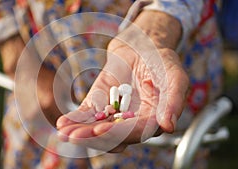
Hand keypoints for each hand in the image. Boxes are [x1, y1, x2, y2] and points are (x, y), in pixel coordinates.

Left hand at [56, 32, 188, 151]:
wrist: (142, 46)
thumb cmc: (162, 61)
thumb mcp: (175, 76)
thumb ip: (174, 100)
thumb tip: (169, 126)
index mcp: (152, 120)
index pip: (134, 132)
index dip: (118, 133)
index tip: (101, 130)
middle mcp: (132, 122)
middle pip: (112, 136)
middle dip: (93, 137)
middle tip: (75, 137)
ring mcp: (114, 114)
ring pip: (97, 129)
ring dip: (80, 132)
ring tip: (64, 133)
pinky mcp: (99, 104)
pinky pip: (87, 114)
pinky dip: (75, 119)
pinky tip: (62, 123)